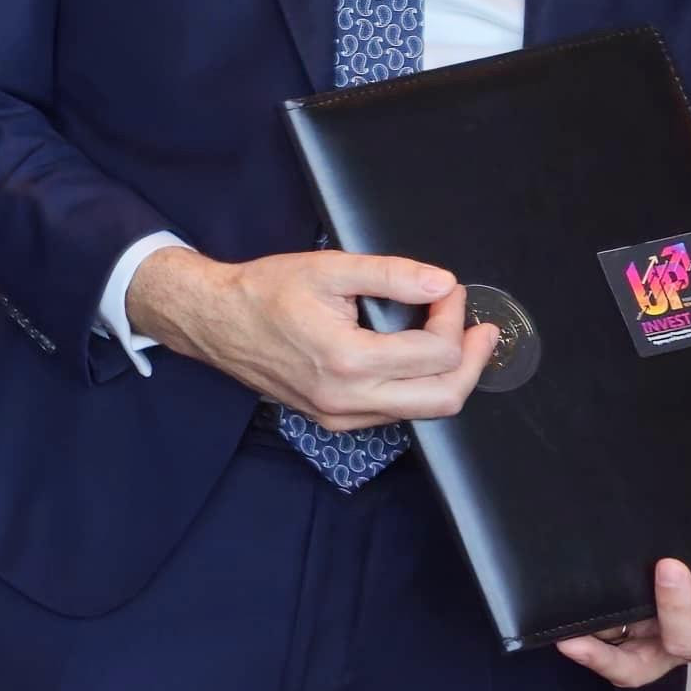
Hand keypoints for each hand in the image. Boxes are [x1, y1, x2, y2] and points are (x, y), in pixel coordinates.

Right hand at [125, 246, 496, 428]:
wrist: (213, 321)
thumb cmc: (263, 291)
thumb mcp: (328, 269)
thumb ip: (390, 275)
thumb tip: (441, 283)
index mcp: (347, 360)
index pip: (434, 353)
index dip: (453, 317)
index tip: (447, 290)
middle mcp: (346, 399)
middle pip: (443, 399)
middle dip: (470, 361)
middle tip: (477, 329)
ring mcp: (339, 416)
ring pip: (423, 412)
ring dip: (447, 375)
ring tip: (450, 339)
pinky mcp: (333, 420)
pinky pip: (395, 413)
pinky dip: (417, 388)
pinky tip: (415, 358)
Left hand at [560, 560, 690, 688]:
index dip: (676, 611)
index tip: (670, 566)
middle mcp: (684, 639)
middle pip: (637, 667)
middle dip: (605, 659)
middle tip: (575, 636)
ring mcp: (658, 626)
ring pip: (615, 648)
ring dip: (585, 642)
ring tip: (554, 628)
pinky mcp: (642, 607)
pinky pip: (609, 620)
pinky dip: (585, 614)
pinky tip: (560, 595)